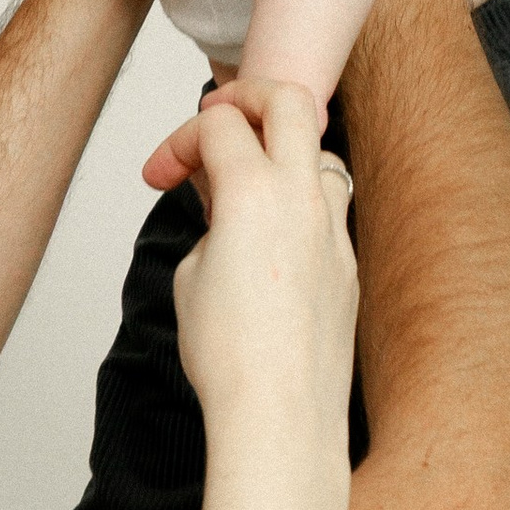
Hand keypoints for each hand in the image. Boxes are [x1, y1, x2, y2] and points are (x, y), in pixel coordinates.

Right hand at [169, 86, 357, 436]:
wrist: (280, 412)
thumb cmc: (228, 354)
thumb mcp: (190, 274)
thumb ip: (210, 220)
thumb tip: (227, 206)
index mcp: (252, 192)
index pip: (217, 124)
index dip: (179, 142)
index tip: (161, 178)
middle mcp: (302, 198)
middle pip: (289, 100)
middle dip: (249, 97)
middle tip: (220, 122)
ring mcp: (334, 228)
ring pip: (321, 151)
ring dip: (282, 151)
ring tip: (246, 184)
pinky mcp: (348, 262)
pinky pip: (330, 204)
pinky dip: (300, 199)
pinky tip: (272, 233)